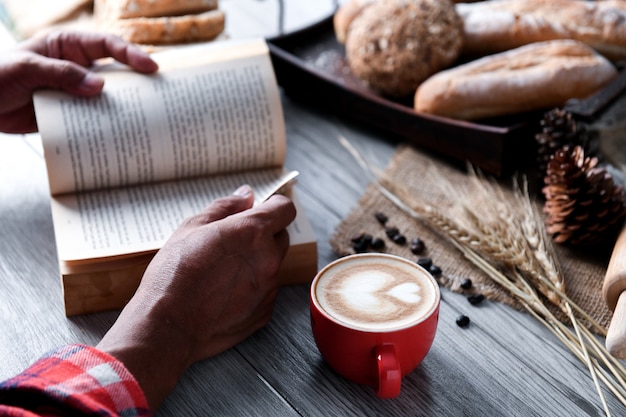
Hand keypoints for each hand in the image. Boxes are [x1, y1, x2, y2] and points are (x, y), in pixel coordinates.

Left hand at [0, 30, 157, 132]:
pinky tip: (118, 133)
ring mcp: (74, 91)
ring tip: (146, 117)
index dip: (131, 54)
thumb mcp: (26, 68)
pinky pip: (94, 117)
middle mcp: (76, 67)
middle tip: (160, 94)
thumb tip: (98, 86)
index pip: (106, 45)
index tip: (150, 67)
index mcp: (67, 46)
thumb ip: (61, 73)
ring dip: (124, 106)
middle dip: (137, 82)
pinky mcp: (70, 113)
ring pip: (107, 97)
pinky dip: (106, 125)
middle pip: (114, 71)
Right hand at [97, 185, 295, 410]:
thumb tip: (246, 196)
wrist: (168, 327)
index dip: (273, 206)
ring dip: (257, 262)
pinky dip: (252, 287)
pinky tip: (224, 292)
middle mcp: (268, 259)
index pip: (285, 209)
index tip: (259, 210)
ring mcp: (269, 288)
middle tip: (233, 242)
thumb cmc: (173, 275)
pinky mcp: (264, 312)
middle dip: (263, 234)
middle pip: (281, 236)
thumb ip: (224, 207)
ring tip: (223, 271)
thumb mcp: (191, 228)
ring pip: (272, 265)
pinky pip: (265, 291)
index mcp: (253, 232)